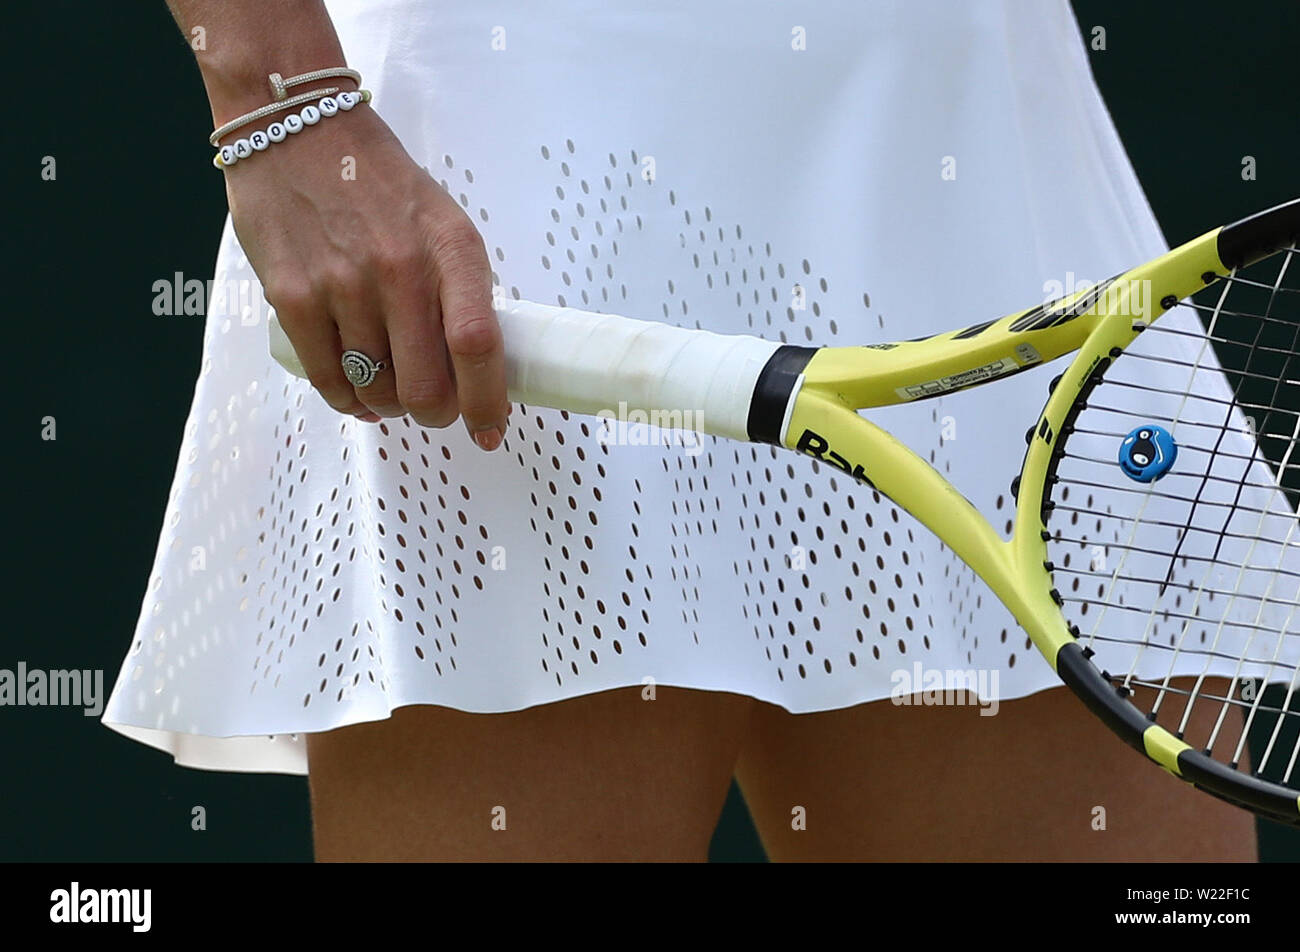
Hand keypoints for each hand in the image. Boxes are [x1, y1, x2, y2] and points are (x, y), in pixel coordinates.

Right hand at [224, 104, 507, 449]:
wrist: (297, 130)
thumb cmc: (379, 183)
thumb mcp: (442, 223)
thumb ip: (460, 290)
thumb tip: (474, 369)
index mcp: (451, 249)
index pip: (477, 345)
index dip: (486, 402)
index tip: (489, 431)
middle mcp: (400, 269)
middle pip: (425, 386)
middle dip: (434, 413)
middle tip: (432, 407)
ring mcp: (342, 285)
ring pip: (375, 390)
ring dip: (389, 406)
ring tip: (390, 389)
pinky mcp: (291, 296)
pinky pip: (327, 379)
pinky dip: (347, 401)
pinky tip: (356, 395)